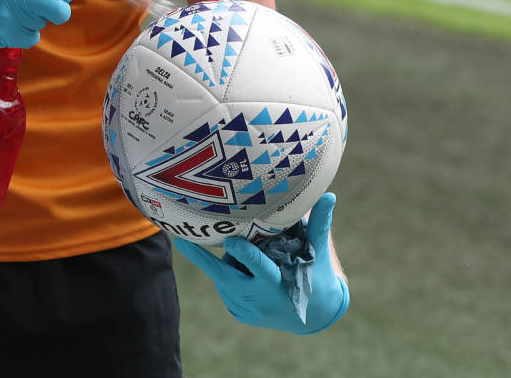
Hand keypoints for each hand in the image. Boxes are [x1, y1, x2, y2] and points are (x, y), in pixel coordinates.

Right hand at [0, 0, 74, 48]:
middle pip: (60, 9)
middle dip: (56, 10)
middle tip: (44, 8)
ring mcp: (12, 14)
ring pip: (43, 24)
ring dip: (33, 21)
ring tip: (14, 13)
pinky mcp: (4, 33)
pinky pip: (30, 38)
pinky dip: (23, 34)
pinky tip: (9, 25)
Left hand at [173, 192, 349, 334]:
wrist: (314, 316)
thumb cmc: (315, 276)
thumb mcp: (318, 253)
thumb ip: (319, 224)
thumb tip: (329, 195)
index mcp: (279, 283)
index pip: (259, 267)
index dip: (244, 254)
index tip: (230, 240)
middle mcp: (259, 299)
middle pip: (225, 276)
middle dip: (202, 260)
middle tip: (181, 242)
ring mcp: (248, 310)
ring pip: (224, 279)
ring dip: (227, 263)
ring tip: (242, 251)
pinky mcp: (241, 315)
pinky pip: (226, 290)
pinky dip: (228, 276)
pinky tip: (241, 268)